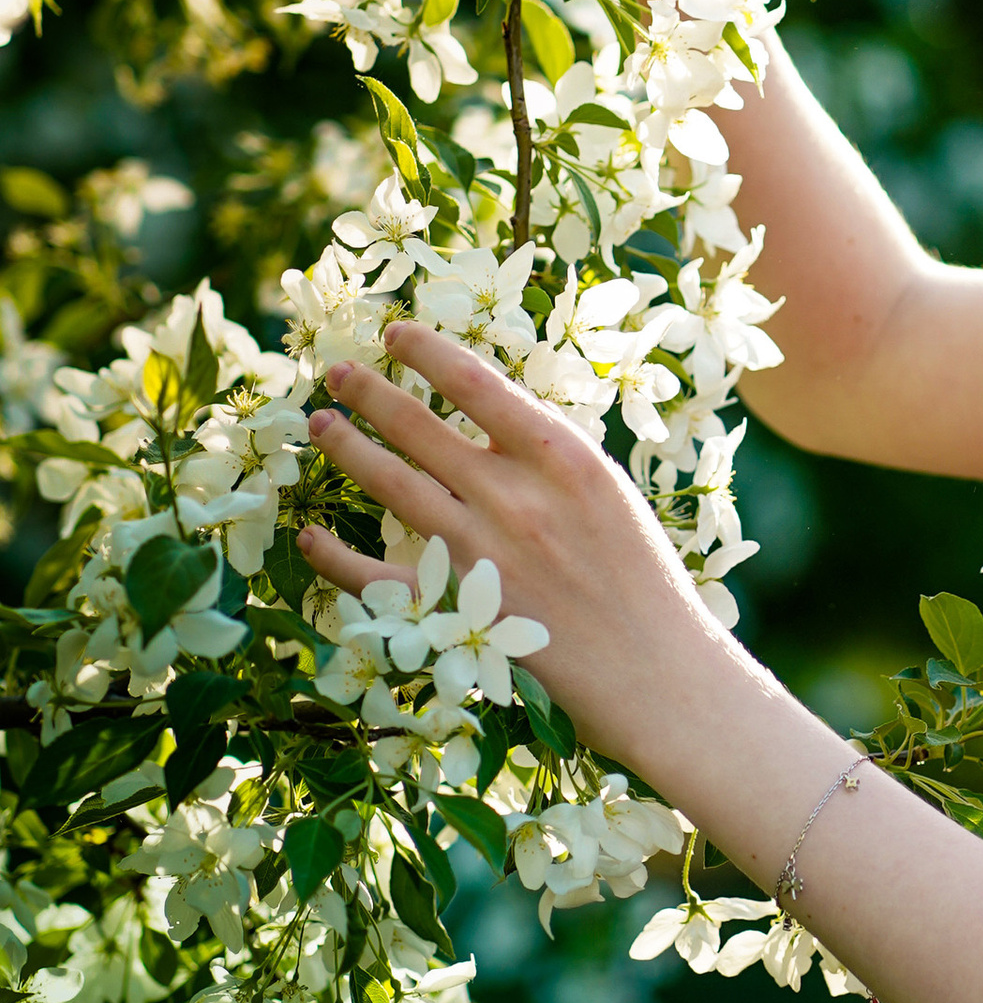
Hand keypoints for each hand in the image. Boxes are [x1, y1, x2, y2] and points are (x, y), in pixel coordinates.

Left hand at [300, 322, 719, 747]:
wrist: (654, 669)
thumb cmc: (642, 577)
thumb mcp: (608, 491)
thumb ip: (547, 457)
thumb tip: (486, 422)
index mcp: (561, 458)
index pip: (475, 381)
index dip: (425, 350)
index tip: (395, 333)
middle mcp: (512, 495)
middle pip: (418, 425)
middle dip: (368, 391)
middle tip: (335, 372)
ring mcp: (477, 552)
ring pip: (389, 482)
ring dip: (347, 448)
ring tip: (320, 424)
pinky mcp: (454, 607)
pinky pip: (374, 575)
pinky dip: (333, 555)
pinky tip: (308, 534)